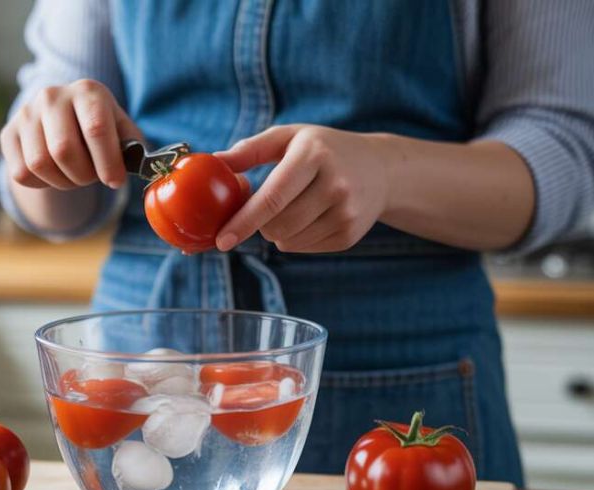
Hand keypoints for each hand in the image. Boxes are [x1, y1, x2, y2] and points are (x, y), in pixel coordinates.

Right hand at [0, 79, 142, 190]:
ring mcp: (26, 113)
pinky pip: (21, 173)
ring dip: (62, 182)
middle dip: (83, 176)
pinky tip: (53, 173)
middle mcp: (52, 95)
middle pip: (63, 151)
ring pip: (39, 164)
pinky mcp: (8, 133)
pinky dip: (41, 184)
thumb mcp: (121, 131)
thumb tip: (141, 168)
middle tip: (92, 177)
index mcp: (87, 91)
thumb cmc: (99, 129)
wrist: (62, 119)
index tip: (114, 181)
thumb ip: (133, 148)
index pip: (95, 130)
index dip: (107, 163)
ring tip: (73, 175)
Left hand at [214, 125, 390, 252]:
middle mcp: (335, 184)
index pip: (273, 197)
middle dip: (260, 223)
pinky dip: (296, 238)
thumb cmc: (323, 150)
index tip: (222, 240)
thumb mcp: (289, 137)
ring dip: (278, 231)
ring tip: (295, 207)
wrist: (380, 169)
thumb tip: (213, 161)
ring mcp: (346, 213)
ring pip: (288, 241)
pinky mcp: (349, 235)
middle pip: (277, 226)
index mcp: (314, 155)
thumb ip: (249, 149)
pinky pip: (303, 248)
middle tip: (266, 207)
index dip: (244, 221)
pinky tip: (312, 216)